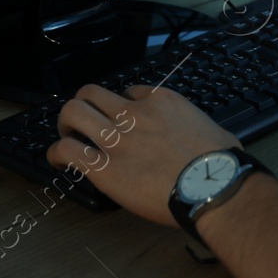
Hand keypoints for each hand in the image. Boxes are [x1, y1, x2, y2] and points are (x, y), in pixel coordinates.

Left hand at [47, 83, 240, 226]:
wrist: (212, 185)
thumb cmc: (221, 163)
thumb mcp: (216, 131)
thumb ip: (201, 129)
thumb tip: (212, 141)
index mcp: (162, 101)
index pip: (129, 92)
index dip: (121, 106)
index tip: (121, 120)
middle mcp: (134, 113)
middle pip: (92, 93)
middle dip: (83, 105)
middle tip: (83, 123)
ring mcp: (117, 138)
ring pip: (74, 112)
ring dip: (66, 123)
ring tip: (67, 137)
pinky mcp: (103, 167)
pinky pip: (67, 150)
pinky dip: (56, 153)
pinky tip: (58, 161)